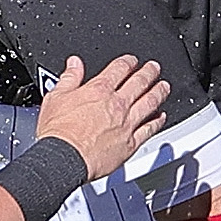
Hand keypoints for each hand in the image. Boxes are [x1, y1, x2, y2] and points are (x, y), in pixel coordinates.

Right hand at [34, 53, 169, 178]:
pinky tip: (161, 117)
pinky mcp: (130, 143)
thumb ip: (69, 78)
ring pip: (150, 103)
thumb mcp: (56, 97)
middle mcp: (117, 104)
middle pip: (139, 82)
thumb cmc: (58, 133)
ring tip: (164, 86)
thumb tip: (74, 63)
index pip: (119, 69)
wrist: (64, 159)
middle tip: (155, 68)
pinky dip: (158, 121)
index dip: (128, 61)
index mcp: (99, 90)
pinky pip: (149, 129)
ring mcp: (126, 123)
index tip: (132, 60)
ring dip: (159, 92)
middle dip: (149, 72)